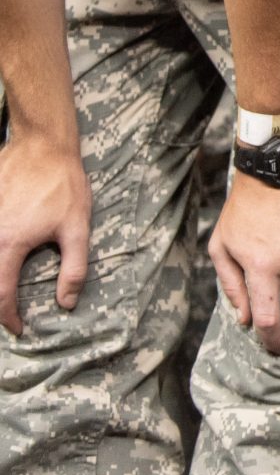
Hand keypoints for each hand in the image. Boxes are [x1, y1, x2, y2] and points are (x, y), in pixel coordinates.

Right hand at [0, 130, 89, 335]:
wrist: (42, 146)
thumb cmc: (62, 184)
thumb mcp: (77, 227)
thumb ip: (74, 268)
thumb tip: (67, 302)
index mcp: (8, 245)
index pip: (0, 296)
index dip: (9, 317)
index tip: (19, 328)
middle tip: (7, 316)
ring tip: (3, 295)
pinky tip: (2, 263)